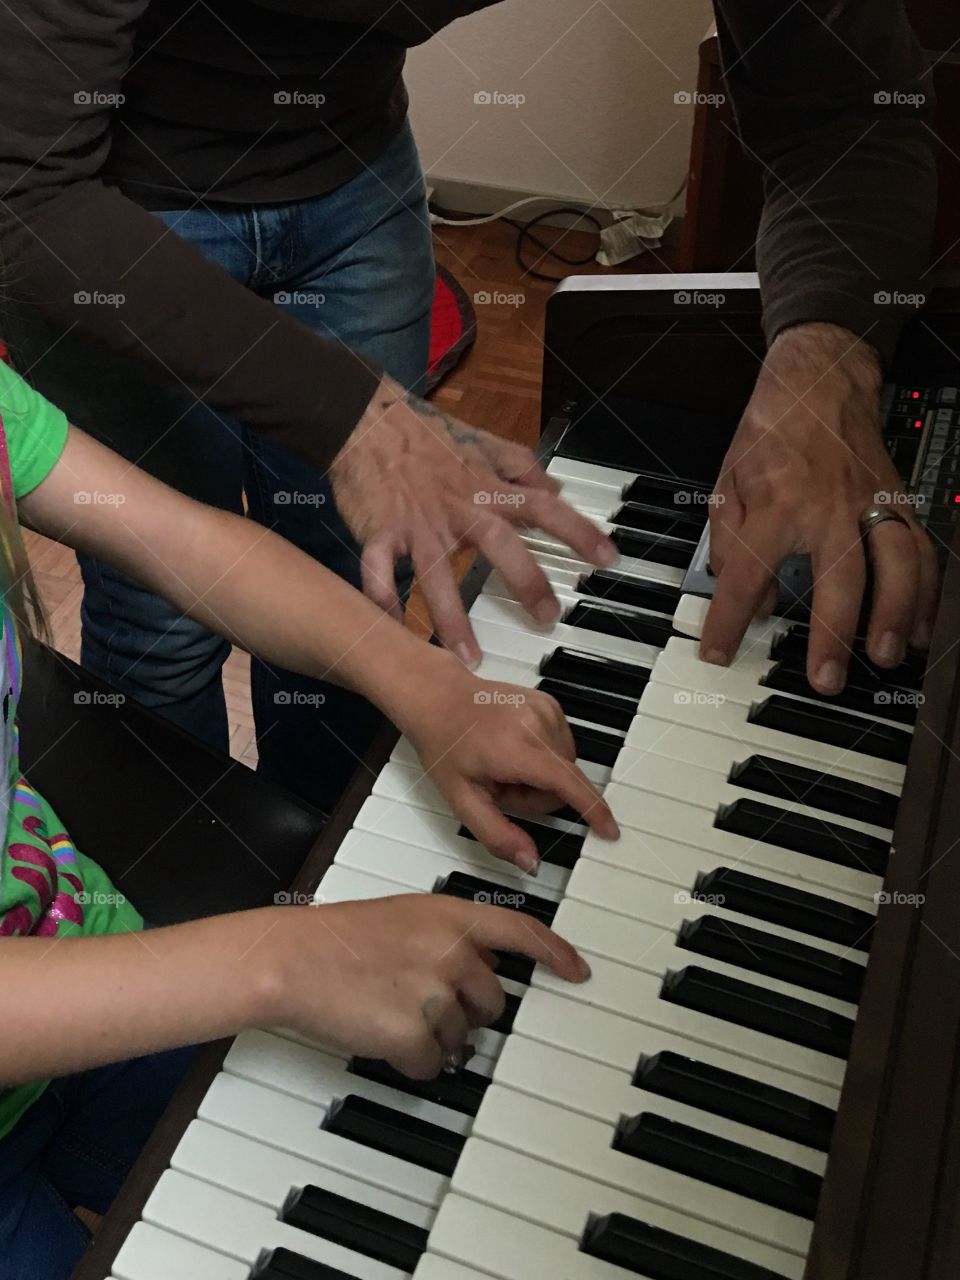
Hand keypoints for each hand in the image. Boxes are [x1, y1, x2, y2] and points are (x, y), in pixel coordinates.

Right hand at [274, 895, 589, 1078]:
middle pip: (493, 999)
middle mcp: (451, 950)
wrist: (293, 959)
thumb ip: (447, 936)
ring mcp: (435, 992)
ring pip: (461, 1036)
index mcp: (451, 915)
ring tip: (391, 1009)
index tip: (577, 969)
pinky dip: (410, 1060)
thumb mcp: (405, 917)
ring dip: (434, 1035)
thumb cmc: (340, 939)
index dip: (556, 953)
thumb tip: (476, 969)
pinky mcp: (413, 1032)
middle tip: (424, 998)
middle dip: (467, 1009)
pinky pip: (431, 1064)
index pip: (522, 932)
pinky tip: (381, 1033)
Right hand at [330, 374, 616, 665]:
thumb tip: (555, 488)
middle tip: (547, 617)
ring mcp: (418, 523)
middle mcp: (458, 507)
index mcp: (487, 486)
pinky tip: (392, 631)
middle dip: (525, 580)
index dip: (578, 531)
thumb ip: (521, 466)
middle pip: (498, 543)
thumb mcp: (484, 443)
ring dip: (451, 617)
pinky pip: (378, 573)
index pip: (543, 506)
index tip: (608, 559)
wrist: (366, 420)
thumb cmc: (427, 436)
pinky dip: (382, 602)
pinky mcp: (380, 532)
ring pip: (436, 573)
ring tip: (468, 657)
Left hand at [396, 655, 618, 870]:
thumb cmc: (446, 744)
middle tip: (501, 786)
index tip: (610, 829)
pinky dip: (544, 756)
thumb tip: (530, 861)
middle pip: (564, 782)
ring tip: (506, 765)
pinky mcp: (550, 704)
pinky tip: (515, 750)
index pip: (566, 783)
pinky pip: (562, 746)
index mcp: (514, 747)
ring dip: (542, 776)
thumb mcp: (461, 799)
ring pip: (566, 766)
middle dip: (537, 796)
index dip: (592, 810)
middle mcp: (535, 722)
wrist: (440, 699)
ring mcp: (545, 708)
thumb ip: (497, 835)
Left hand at [701, 324, 937, 692]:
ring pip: (896, 566)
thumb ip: (729, 544)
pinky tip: (920, 625)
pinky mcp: (897, 500)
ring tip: (887, 656)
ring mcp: (870, 503)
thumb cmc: (771, 432)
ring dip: (895, 617)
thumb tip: (747, 597)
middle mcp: (828, 506)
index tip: (717, 653)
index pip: (747, 575)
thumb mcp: (726, 484)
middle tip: (827, 678)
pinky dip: (925, 592)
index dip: (727, 621)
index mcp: (776, 504)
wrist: (819, 380)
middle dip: (835, 635)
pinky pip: (921, 551)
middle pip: (840, 579)